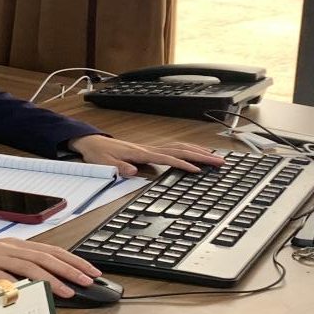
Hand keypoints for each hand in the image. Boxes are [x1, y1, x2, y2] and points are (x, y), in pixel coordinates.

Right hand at [0, 239, 101, 298]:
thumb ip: (19, 269)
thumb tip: (47, 281)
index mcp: (15, 246)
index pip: (51, 251)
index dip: (73, 260)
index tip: (91, 271)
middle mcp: (8, 247)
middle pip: (45, 257)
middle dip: (69, 269)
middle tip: (88, 280)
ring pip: (28, 265)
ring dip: (50, 278)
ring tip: (67, 290)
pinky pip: (0, 275)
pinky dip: (16, 284)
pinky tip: (28, 292)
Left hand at [66, 135, 224, 175]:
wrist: (93, 142)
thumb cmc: (99, 153)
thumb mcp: (104, 163)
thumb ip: (118, 167)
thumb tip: (132, 171)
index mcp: (140, 152)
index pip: (167, 158)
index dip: (183, 164)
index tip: (198, 170)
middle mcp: (149, 148)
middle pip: (181, 150)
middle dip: (201, 156)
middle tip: (220, 162)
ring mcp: (152, 148)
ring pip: (180, 147)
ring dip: (199, 152)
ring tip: (216, 158)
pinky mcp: (151, 150)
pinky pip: (174, 148)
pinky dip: (188, 150)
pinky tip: (197, 153)